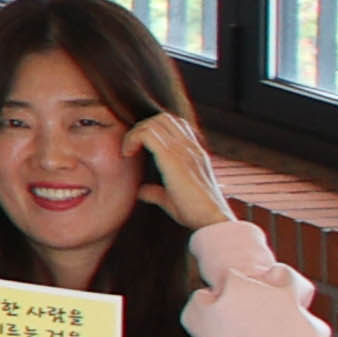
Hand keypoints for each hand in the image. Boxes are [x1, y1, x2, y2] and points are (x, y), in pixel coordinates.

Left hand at [134, 109, 235, 231]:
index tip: (138, 148)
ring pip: (156, 122)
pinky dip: (133, 138)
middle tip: (130, 147)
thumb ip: (156, 192)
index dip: (153, 130)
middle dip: (141, 127)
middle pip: (164, 118)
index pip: (175, 125)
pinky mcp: (174, 158)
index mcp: (193, 153)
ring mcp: (184, 150)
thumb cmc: (194, 212)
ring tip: (128, 150)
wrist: (210, 219)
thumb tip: (142, 191)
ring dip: (136, 132)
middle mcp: (190, 147)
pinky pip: (148, 134)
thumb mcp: (171, 199)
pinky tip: (127, 154)